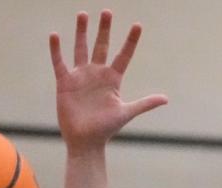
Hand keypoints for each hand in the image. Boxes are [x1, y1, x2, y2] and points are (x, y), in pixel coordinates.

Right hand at [49, 11, 167, 152]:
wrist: (86, 141)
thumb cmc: (106, 129)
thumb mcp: (126, 113)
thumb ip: (145, 103)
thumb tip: (166, 99)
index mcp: (113, 79)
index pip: (123, 55)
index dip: (131, 41)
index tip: (138, 25)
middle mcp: (97, 74)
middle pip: (101, 46)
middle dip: (104, 29)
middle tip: (107, 12)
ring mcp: (81, 77)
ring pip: (81, 49)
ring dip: (82, 32)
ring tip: (83, 14)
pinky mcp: (65, 83)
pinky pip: (60, 62)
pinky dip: (56, 50)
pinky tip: (55, 35)